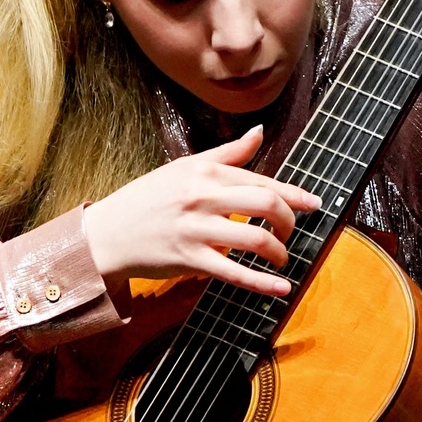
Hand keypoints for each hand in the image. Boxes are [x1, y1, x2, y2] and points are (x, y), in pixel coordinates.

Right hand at [83, 125, 319, 299]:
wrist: (108, 233)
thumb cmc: (147, 199)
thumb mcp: (185, 168)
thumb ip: (227, 154)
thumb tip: (259, 133)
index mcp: (205, 171)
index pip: (260, 180)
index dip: (293, 194)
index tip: (314, 204)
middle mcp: (203, 197)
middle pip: (265, 204)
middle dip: (289, 220)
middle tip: (292, 232)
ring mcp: (196, 230)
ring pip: (254, 239)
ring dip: (279, 251)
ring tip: (282, 257)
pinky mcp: (189, 260)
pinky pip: (234, 273)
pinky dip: (262, 283)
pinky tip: (281, 288)